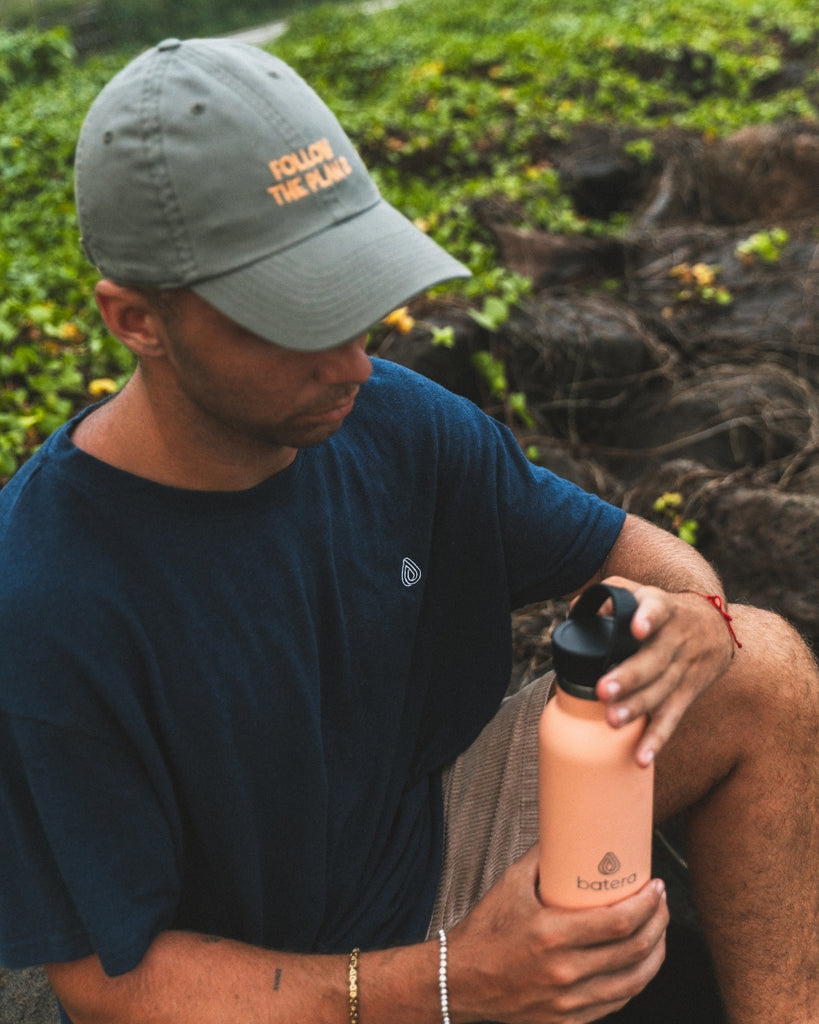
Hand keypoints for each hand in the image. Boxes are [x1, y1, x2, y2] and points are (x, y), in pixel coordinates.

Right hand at [447, 846, 668, 1023]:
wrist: (459, 980)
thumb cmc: (484, 930)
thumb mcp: (509, 885)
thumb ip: (542, 857)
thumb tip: (568, 831)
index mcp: (551, 936)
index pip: (618, 923)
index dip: (647, 905)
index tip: (656, 886)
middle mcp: (564, 972)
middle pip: (633, 951)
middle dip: (659, 923)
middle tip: (662, 903)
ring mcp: (568, 1001)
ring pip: (633, 982)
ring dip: (655, 954)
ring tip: (659, 931)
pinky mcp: (568, 1020)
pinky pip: (616, 1002)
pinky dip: (635, 980)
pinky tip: (640, 963)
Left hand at [594, 576, 735, 764]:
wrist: (714, 625)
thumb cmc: (660, 609)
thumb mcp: (640, 593)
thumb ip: (608, 596)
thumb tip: (576, 613)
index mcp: (661, 609)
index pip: (657, 610)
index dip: (648, 617)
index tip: (637, 627)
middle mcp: (675, 639)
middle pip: (655, 660)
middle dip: (630, 676)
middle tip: (603, 690)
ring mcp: (683, 668)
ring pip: (662, 690)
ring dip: (638, 708)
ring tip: (613, 721)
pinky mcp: (687, 693)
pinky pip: (672, 717)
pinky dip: (657, 738)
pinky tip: (641, 757)